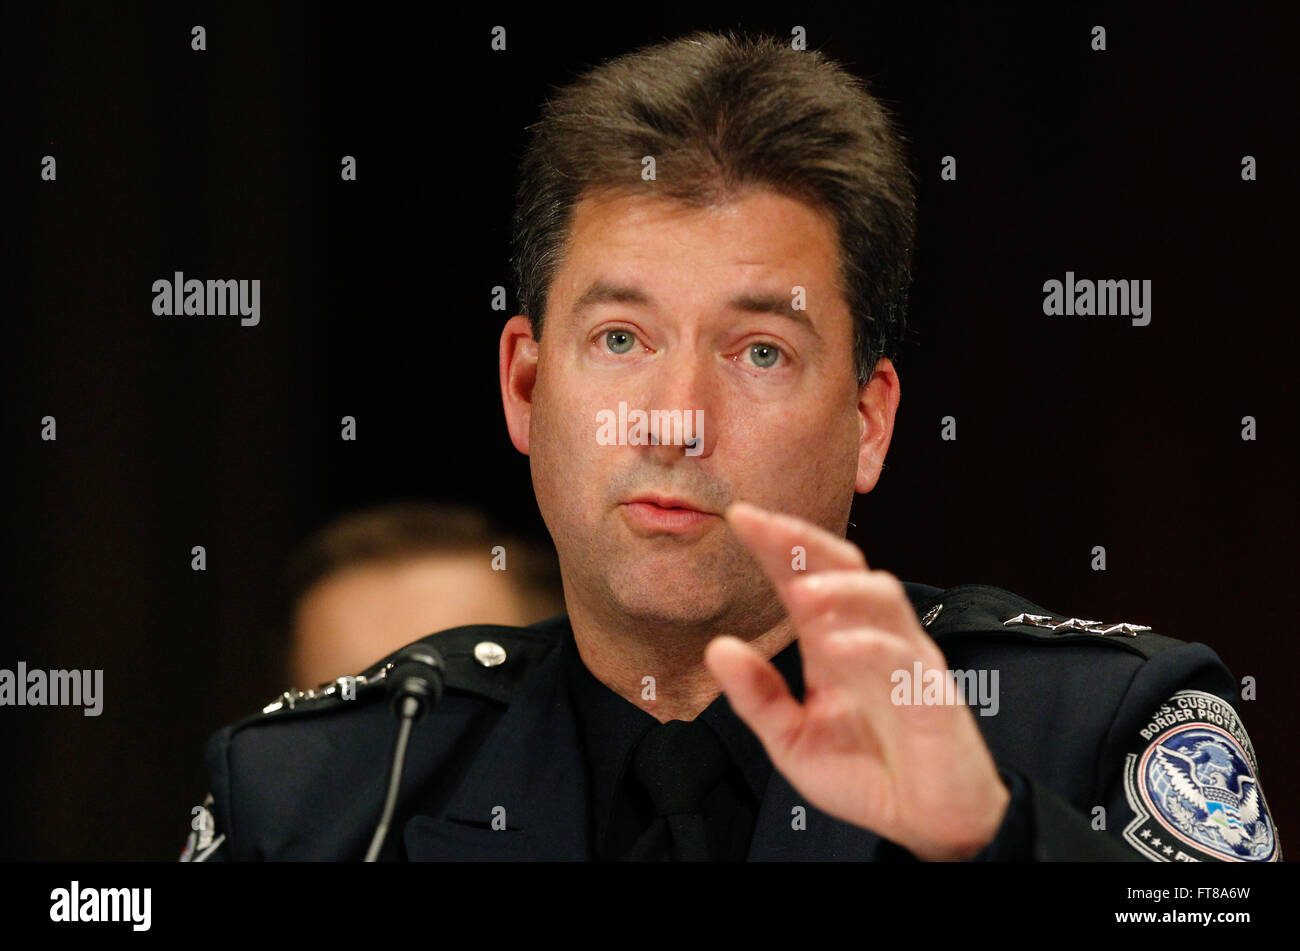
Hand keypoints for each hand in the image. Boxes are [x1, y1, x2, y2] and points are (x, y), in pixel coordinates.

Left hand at [704, 501, 1009, 860]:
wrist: (926, 823)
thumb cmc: (866, 772)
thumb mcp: (791, 739)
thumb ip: (756, 696)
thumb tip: (717, 647)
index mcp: (832, 641)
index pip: (804, 577)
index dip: (775, 544)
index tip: (738, 514)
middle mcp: (871, 638)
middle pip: (845, 566)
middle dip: (804, 541)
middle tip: (763, 526)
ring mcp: (906, 661)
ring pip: (882, 599)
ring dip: (840, 589)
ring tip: (800, 593)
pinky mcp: (932, 697)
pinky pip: (905, 659)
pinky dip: (871, 646)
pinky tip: (839, 646)